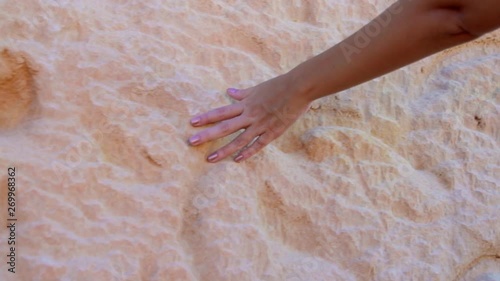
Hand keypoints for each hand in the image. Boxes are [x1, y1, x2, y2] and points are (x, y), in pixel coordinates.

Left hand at [188, 74, 311, 162]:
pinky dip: (248, 152)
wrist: (299, 88)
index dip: (206, 117)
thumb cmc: (278, 86)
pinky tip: (237, 160)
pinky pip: (258, 144)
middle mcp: (250, 115)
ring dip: (224, 149)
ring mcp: (261, 125)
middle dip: (207, 135)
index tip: (192, 122)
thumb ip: (242, 93)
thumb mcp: (257, 88)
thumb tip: (228, 91)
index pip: (222, 112)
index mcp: (246, 104)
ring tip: (210, 159)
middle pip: (225, 127)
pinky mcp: (273, 132)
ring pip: (239, 139)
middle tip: (191, 142)